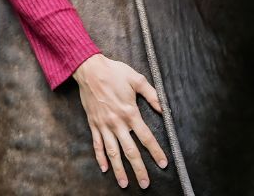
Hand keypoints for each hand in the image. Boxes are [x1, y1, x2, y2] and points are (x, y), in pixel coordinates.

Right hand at [73, 54, 167, 188]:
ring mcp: (104, 125)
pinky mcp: (94, 124)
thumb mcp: (137, 79)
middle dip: (139, 169)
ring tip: (124, 184)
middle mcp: (117, 123)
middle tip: (145, 184)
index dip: (156, 152)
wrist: (90, 69)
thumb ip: (152, 95)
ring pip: (113, 153)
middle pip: (130, 151)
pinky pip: (97, 144)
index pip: (146, 137)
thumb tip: (164, 108)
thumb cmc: (114, 72)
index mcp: (130, 113)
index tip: (163, 163)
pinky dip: (100, 158)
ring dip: (119, 169)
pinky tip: (105, 168)